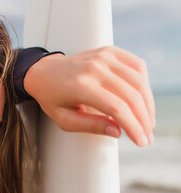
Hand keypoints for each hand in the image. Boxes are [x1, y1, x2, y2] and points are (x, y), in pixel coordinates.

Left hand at [23, 46, 155, 147]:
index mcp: (82, 86)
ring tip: (149, 123)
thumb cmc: (53, 99)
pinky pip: (137, 66)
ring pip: (138, 81)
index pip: (117, 108)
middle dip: (144, 120)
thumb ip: (91, 125)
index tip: (141, 142)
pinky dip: (144, 84)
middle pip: (131, 95)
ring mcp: (104, 57)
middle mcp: (95, 68)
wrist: (44, 71)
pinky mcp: (110, 51)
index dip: (133, 126)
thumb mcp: (65, 119)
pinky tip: (144, 100)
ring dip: (148, 105)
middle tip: (148, 138)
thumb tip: (117, 132)